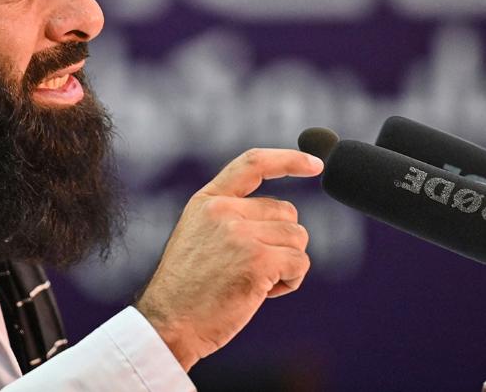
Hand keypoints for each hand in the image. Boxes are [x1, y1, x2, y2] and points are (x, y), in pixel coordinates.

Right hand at [135, 148, 322, 370]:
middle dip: (281, 242)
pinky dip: (290, 281)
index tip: (315, 163)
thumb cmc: (188, 290)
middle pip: (287, 212)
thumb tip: (283, 217)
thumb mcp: (199, 236)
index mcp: (208, 201)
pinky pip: (299, 263)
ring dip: (285, 264)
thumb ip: (231, 217)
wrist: (170, 324)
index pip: (253, 164)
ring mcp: (240, 233)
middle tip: (251, 269)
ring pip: (297, 238)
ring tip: (253, 282)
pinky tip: (262, 293)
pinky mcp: (258, 260)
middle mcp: (223, 210)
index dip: (288, 160)